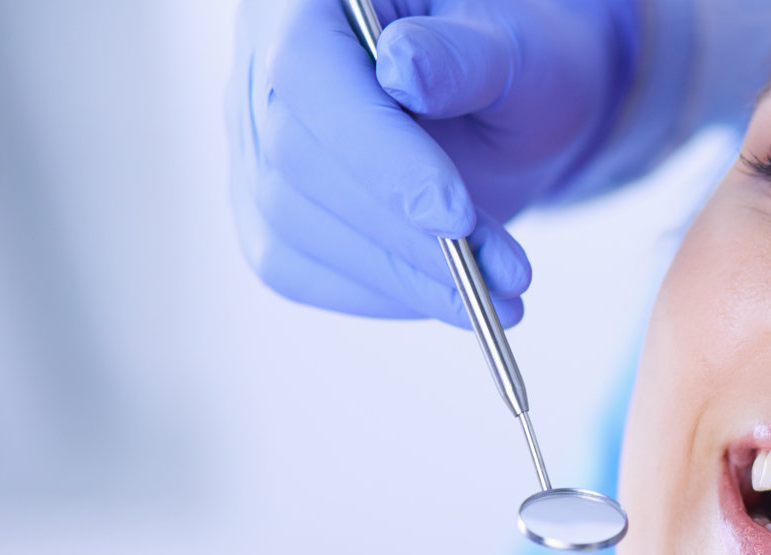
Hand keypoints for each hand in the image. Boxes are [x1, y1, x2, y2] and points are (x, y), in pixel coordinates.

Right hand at [226, 0, 635, 326]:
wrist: (510, 110)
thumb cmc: (515, 61)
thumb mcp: (519, 44)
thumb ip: (466, 55)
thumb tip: (405, 68)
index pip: (308, 72)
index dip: (376, 153)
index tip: (454, 217)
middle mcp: (260, 60)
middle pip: (295, 160)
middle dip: (404, 232)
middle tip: (505, 276)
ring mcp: (252, 137)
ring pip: (290, 224)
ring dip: (401, 276)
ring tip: (500, 293)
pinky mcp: (263, 205)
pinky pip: (296, 268)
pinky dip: (378, 292)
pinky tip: (447, 294)